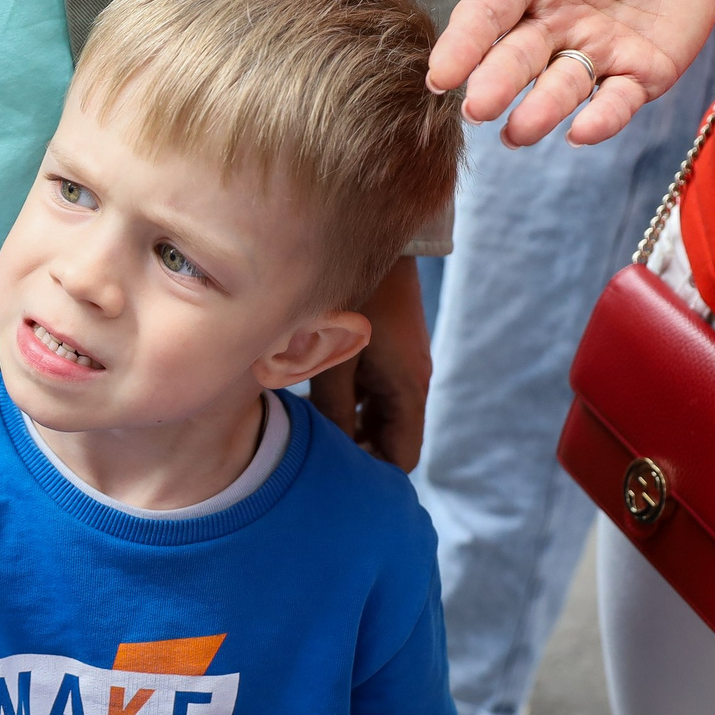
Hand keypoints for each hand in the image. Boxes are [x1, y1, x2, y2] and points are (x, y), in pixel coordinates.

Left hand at [308, 258, 431, 469]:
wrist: (367, 231)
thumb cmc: (351, 295)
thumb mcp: (333, 356)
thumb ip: (331, 408)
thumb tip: (329, 452)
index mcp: (408, 389)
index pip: (402, 457)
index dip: (371, 477)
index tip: (334, 483)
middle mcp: (411, 379)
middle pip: (388, 437)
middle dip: (354, 452)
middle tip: (309, 460)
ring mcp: (399, 361)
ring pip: (375, 412)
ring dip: (345, 423)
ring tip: (303, 430)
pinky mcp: (384, 344)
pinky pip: (368, 387)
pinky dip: (344, 398)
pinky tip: (306, 394)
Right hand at [426, 0, 714, 147]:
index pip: (484, 15)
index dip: (462, 45)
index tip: (439, 76)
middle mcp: (551, 24)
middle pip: (515, 59)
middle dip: (495, 84)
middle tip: (476, 108)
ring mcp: (594, 53)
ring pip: (559, 88)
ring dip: (538, 112)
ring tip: (518, 132)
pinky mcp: (639, 74)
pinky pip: (617, 101)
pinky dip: (601, 119)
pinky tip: (583, 132)